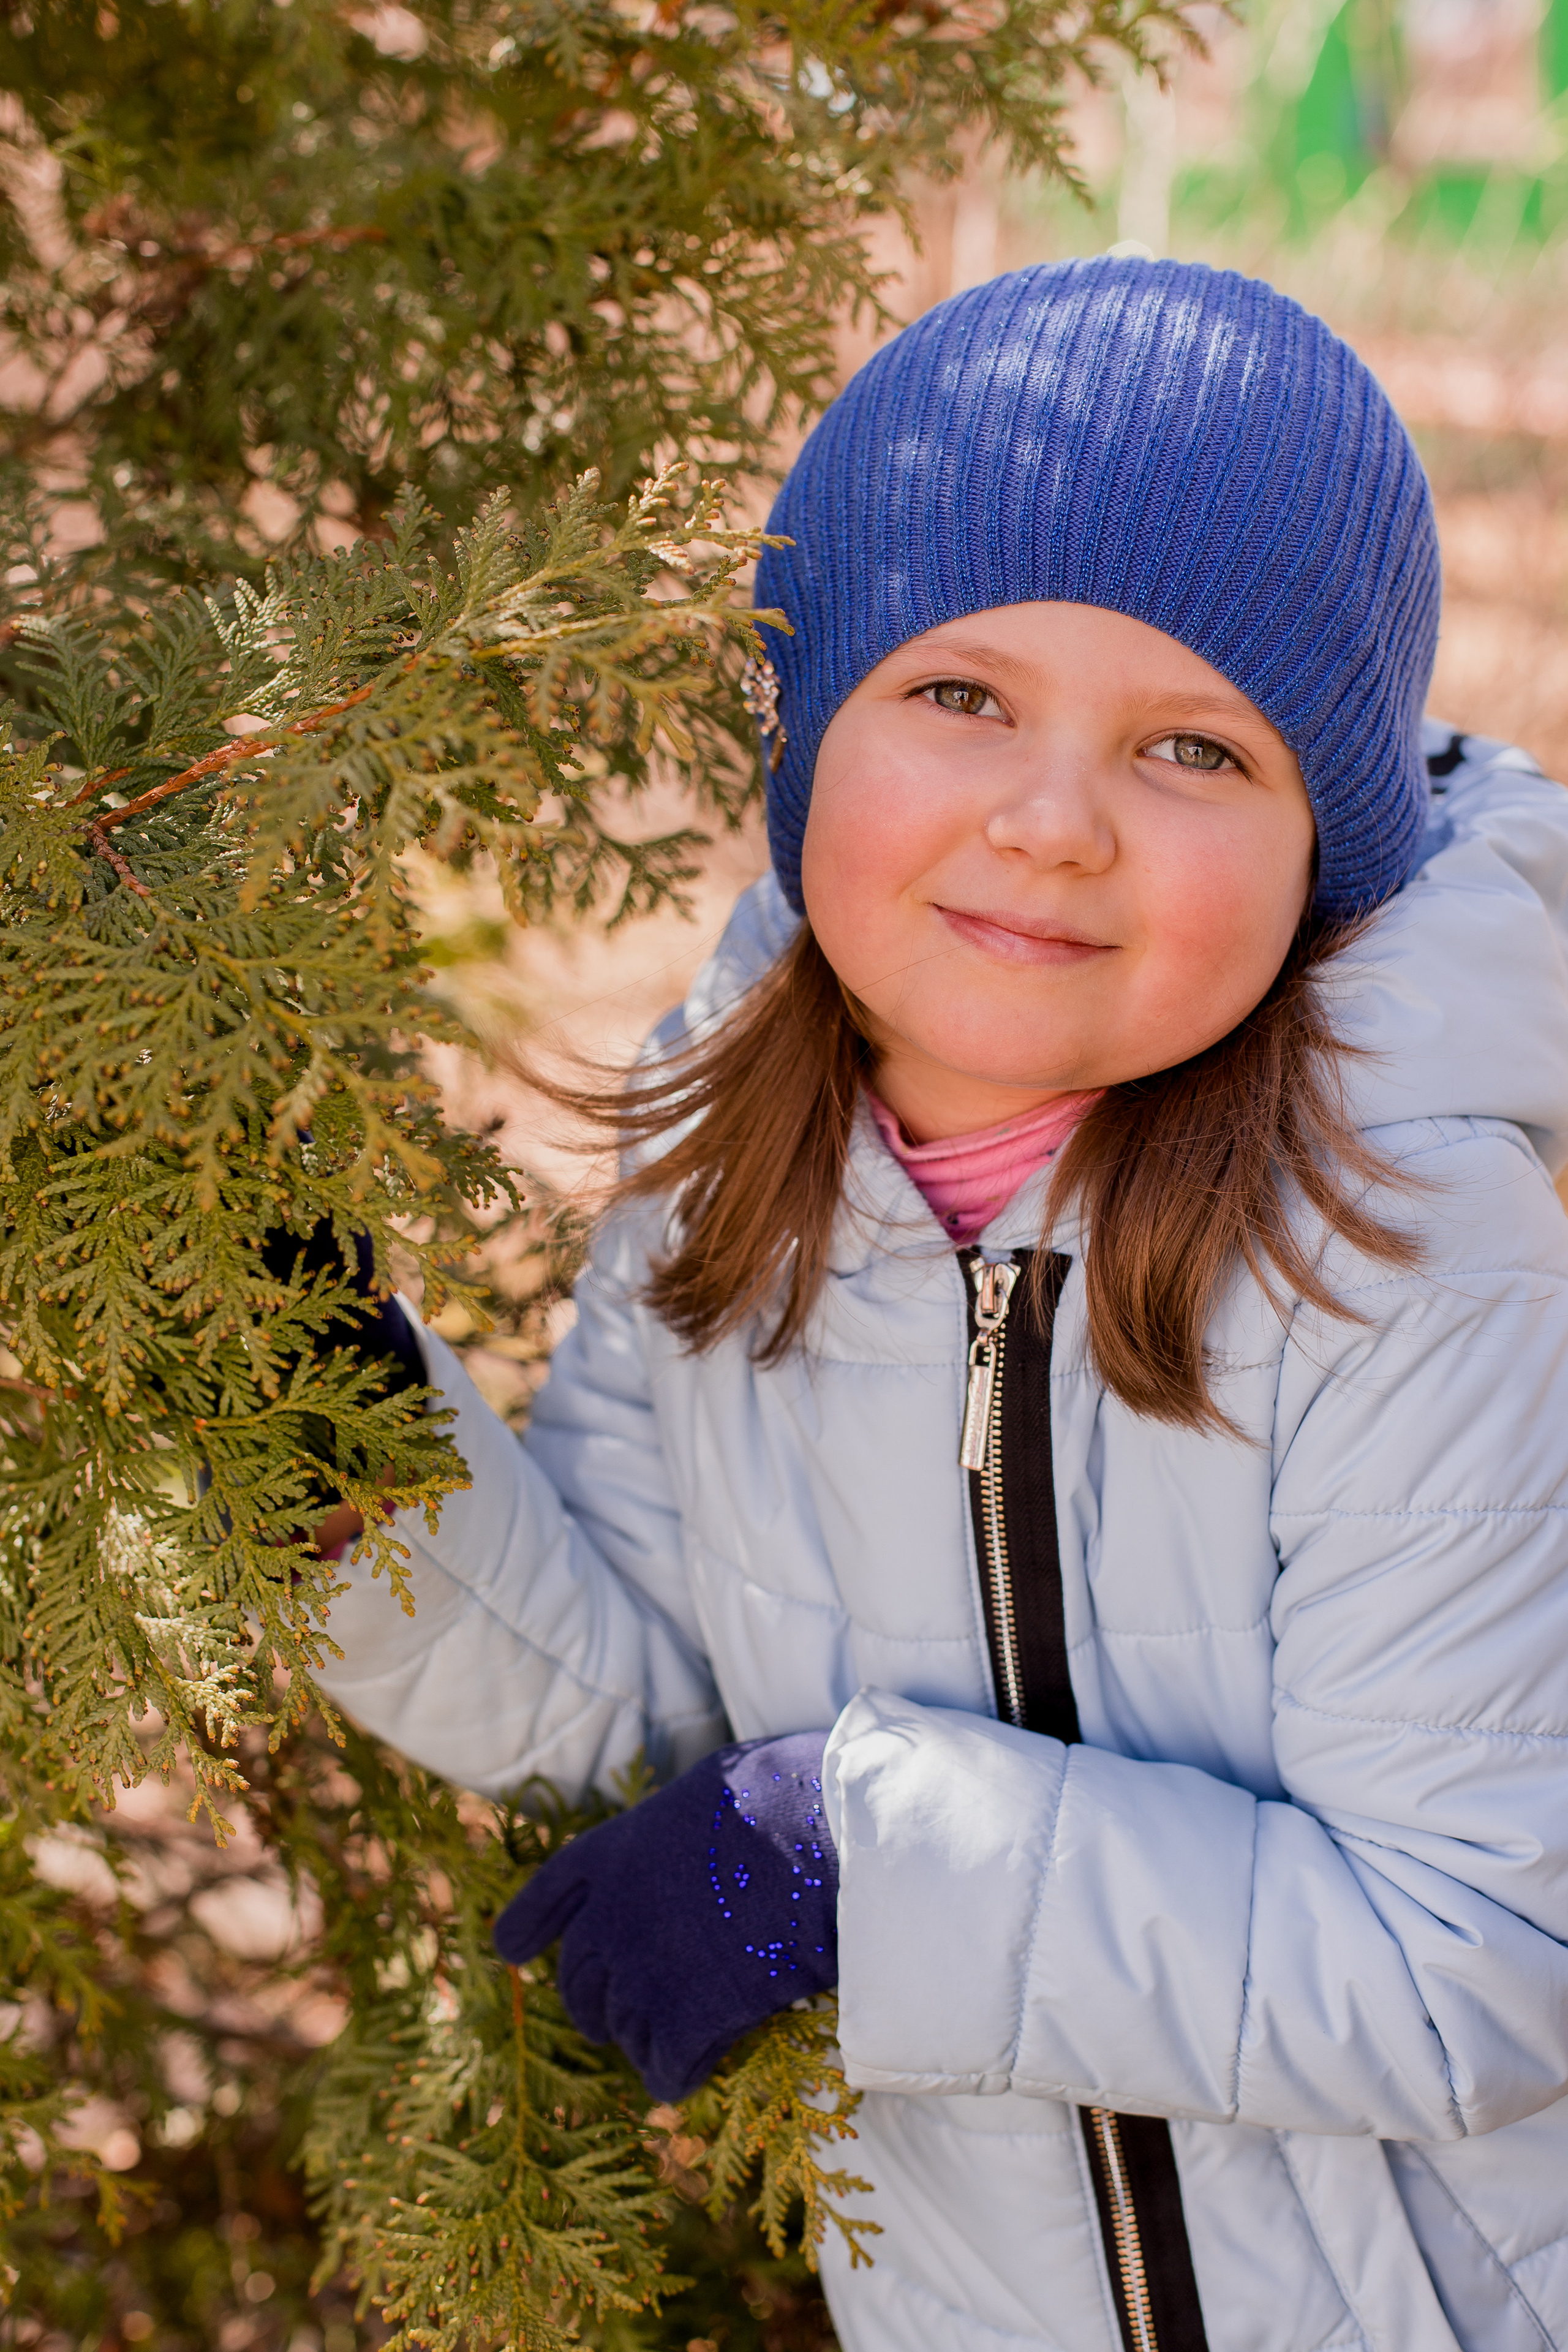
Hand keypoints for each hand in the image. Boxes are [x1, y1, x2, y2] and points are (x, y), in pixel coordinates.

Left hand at [493, 1731, 835, 2101]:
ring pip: (624, 2030)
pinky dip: (675, 2074)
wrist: (820, 1835)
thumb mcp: (704, 1793)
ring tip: (668, 2044)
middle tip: (614, 2022)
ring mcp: (643, 1972)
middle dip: (594, 2005)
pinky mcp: (687, 2019)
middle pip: (580, 1982)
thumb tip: (685, 1859)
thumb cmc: (779, 1796)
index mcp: (610, 1853)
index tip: (511, 1951)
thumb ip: (674, 1837)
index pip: (549, 1895)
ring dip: (642, 2039)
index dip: (527, 1925)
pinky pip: (667, 2067)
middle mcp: (609, 1917)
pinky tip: (688, 2073)